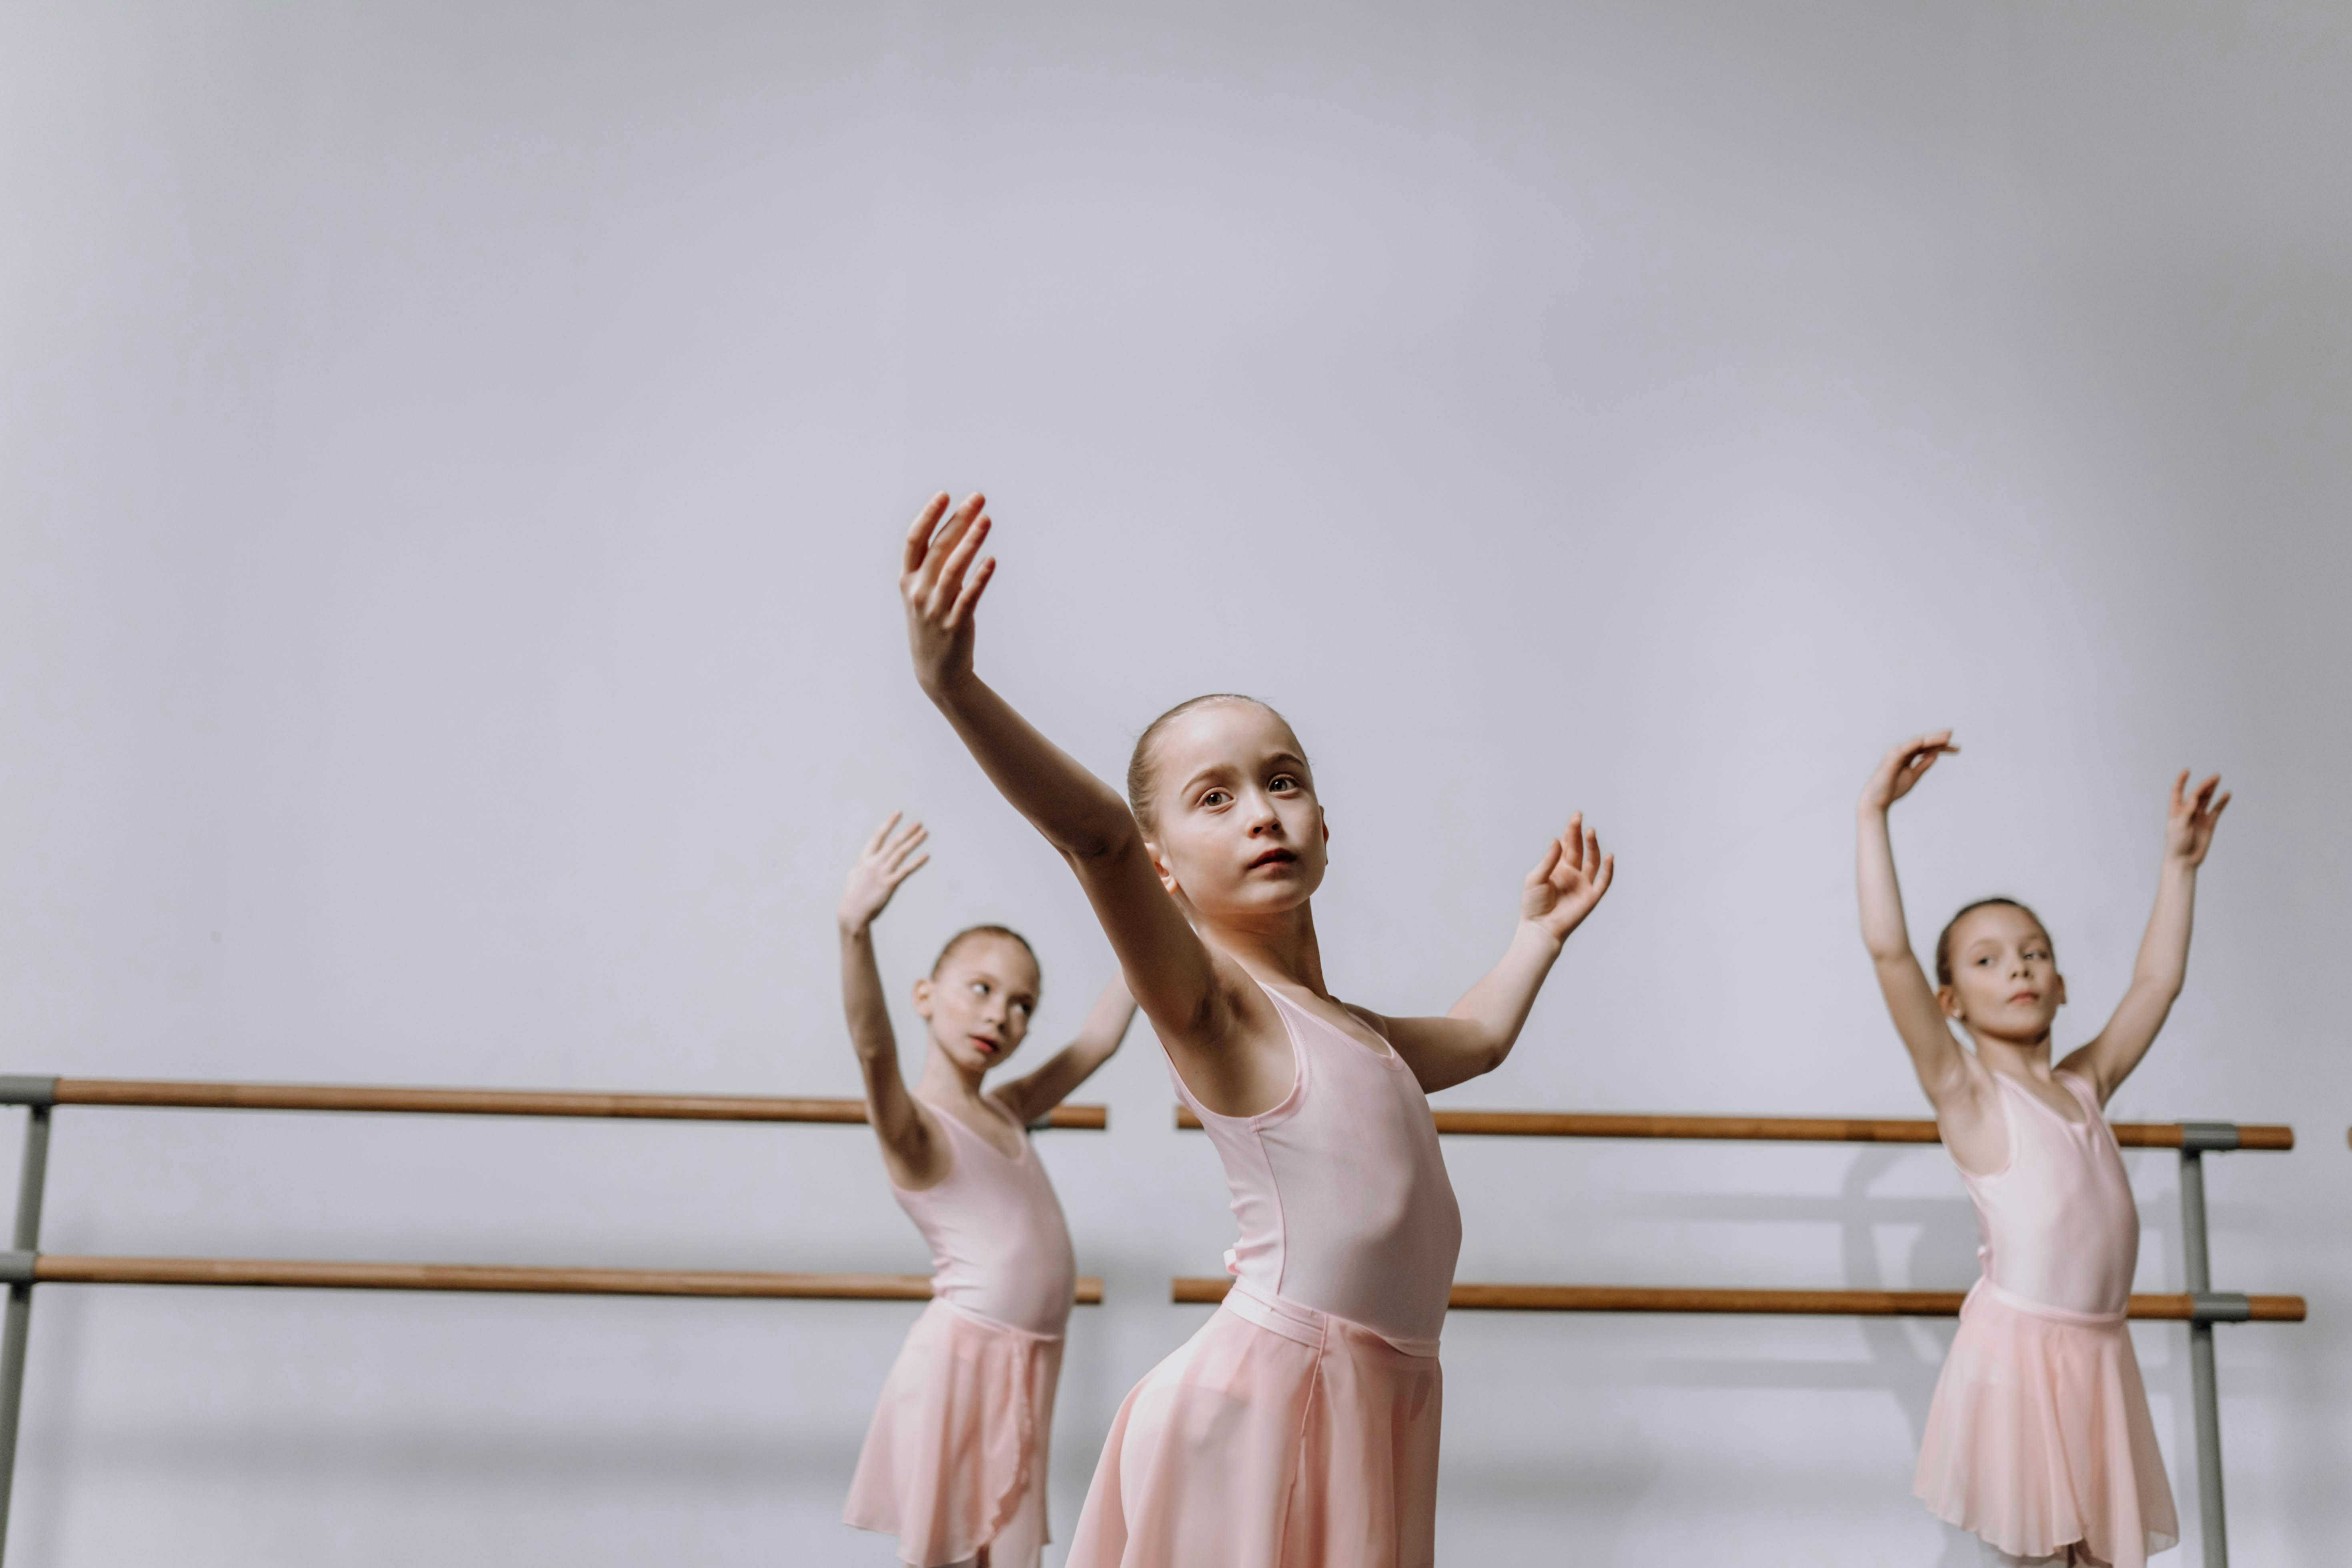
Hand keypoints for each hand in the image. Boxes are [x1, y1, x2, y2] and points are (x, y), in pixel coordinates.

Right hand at [839, 812, 930, 930]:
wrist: (853, 914)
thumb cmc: (853, 896)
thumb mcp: (854, 876)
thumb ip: (861, 866)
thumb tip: (862, 862)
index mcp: (864, 859)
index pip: (878, 837)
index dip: (888, 824)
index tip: (898, 813)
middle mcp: (873, 863)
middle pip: (893, 843)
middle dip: (907, 832)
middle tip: (919, 823)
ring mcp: (882, 873)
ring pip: (901, 853)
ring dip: (914, 842)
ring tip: (925, 833)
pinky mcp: (889, 884)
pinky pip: (906, 870)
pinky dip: (916, 862)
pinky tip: (926, 855)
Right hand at [901, 492, 996, 695]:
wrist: (936, 670)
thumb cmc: (932, 621)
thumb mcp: (923, 591)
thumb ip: (935, 562)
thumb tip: (958, 526)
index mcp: (907, 580)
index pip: (915, 540)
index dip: (927, 516)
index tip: (944, 495)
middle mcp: (918, 591)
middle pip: (939, 548)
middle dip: (959, 519)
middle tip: (978, 497)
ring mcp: (935, 608)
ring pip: (954, 569)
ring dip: (971, 541)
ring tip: (987, 519)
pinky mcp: (955, 624)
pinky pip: (969, 597)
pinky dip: (980, 577)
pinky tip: (992, 560)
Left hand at [1520, 813, 1613, 941]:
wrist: (1540, 927)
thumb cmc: (1534, 904)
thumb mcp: (1536, 878)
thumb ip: (1548, 860)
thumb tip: (1558, 840)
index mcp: (1558, 867)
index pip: (1567, 845)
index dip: (1571, 831)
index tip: (1575, 817)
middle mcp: (1572, 873)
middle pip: (1579, 849)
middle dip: (1579, 833)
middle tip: (1579, 817)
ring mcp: (1583, 884)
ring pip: (1592, 861)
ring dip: (1593, 846)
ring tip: (1590, 832)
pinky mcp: (1591, 896)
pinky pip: (1603, 882)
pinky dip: (1608, 870)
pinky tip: (1609, 856)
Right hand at [1860, 731, 1956, 811]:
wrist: (1877, 800)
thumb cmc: (1892, 789)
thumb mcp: (1913, 776)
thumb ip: (1923, 765)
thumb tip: (1935, 755)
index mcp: (1906, 755)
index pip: (1926, 748)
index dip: (1941, 747)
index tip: (1957, 749)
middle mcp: (1901, 751)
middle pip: (1923, 742)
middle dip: (1938, 738)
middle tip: (1953, 734)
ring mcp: (1896, 753)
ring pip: (1917, 742)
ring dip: (1932, 738)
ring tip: (1947, 736)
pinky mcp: (1893, 758)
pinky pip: (1907, 748)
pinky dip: (1918, 743)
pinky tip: (1930, 742)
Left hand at [2163, 770, 2229, 866]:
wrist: (2184, 860)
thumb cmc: (2177, 844)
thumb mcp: (2179, 827)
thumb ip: (2187, 812)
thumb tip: (2194, 797)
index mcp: (2176, 810)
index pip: (2177, 791)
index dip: (2181, 781)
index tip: (2187, 771)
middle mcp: (2188, 811)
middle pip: (2196, 793)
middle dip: (2204, 784)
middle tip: (2215, 776)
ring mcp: (2199, 817)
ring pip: (2206, 799)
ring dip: (2211, 789)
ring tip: (2217, 778)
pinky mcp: (2209, 824)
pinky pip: (2216, 810)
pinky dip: (2221, 802)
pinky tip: (2227, 794)